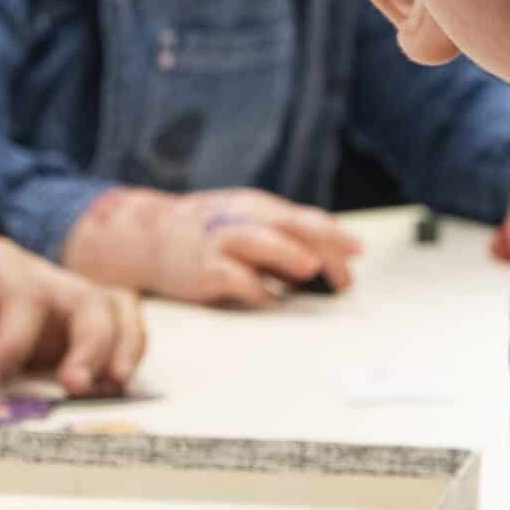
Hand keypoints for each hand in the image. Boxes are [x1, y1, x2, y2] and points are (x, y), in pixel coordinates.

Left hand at [0, 232, 145, 395]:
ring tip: (113, 386)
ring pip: (114, 307)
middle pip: (85, 297)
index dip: (12, 341)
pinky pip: (118, 321)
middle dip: (90, 342)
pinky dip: (129, 347)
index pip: (22, 295)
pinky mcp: (71, 320)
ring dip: (122, 345)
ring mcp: (61, 296)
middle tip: (74, 387)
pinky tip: (115, 384)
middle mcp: (40, 274)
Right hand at [63, 187, 363, 307]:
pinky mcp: (203, 269)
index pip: (304, 219)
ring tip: (308, 269)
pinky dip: (252, 288)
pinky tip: (270, 301)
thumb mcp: (248, 225)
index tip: (358, 252)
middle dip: (320, 241)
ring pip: (257, 241)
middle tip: (349, 261)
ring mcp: (221, 242)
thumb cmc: (211, 234)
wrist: (150, 236)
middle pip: (288, 225)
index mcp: (260, 208)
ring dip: (284, 253)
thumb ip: (283, 241)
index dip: (333, 234)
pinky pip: (230, 277)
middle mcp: (243, 219)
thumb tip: (328, 264)